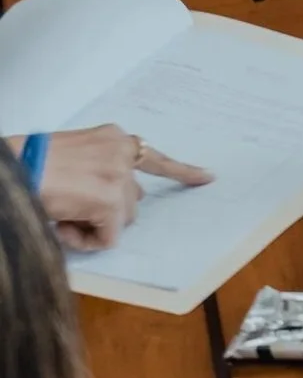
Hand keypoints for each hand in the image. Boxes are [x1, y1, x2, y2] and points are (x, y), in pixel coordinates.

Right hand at [35, 125, 212, 250]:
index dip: (182, 171)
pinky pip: (107, 239)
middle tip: (70, 206)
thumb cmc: (31, 164)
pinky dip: (85, 240)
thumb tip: (117, 206)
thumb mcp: (75, 156)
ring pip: (121, 220)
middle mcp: (122, 152)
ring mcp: (119, 177)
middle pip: (132, 200)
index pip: (155, 156)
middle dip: (107, 210)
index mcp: (113, 138)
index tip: (208, 177)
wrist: (14, 169)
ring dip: (93, 224)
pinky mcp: (111, 202)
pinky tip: (62, 224)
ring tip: (61, 212)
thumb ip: (101, 170)